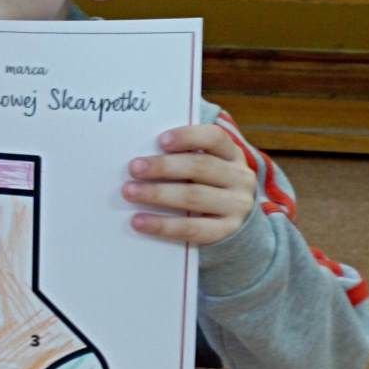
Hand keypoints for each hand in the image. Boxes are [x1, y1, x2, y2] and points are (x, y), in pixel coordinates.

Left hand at [121, 125, 256, 244]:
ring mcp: (236, 206)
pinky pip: (192, 229)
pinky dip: (163, 225)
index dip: (188, 137)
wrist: (235, 221)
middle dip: (163, 166)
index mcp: (231, 154)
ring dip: (157, 193)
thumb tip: (141, 155)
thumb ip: (182, 156)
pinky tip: (139, 221)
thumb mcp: (204, 165)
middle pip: (200, 167)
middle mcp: (239, 178)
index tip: (160, 141)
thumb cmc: (206, 183)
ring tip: (129, 192)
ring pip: (193, 197)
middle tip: (133, 168)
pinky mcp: (227, 232)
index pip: (214, 138)